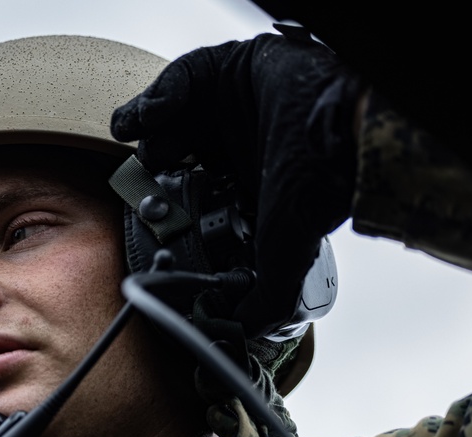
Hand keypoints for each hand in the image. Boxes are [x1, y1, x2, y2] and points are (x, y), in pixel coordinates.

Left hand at [111, 28, 361, 336]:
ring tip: (131, 134)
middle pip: (170, 153)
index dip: (159, 202)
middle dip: (146, 164)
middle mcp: (233, 148)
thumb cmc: (320, 179)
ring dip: (143, 128)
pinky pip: (178, 79)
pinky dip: (157, 96)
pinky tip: (150, 114)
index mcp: (241, 187)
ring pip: (169, 117)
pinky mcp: (225, 70)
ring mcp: (228, 109)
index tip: (143, 210)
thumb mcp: (286, 252)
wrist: (339, 121)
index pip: (187, 196)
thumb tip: (243, 332)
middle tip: (138, 173)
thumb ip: (268, 298)